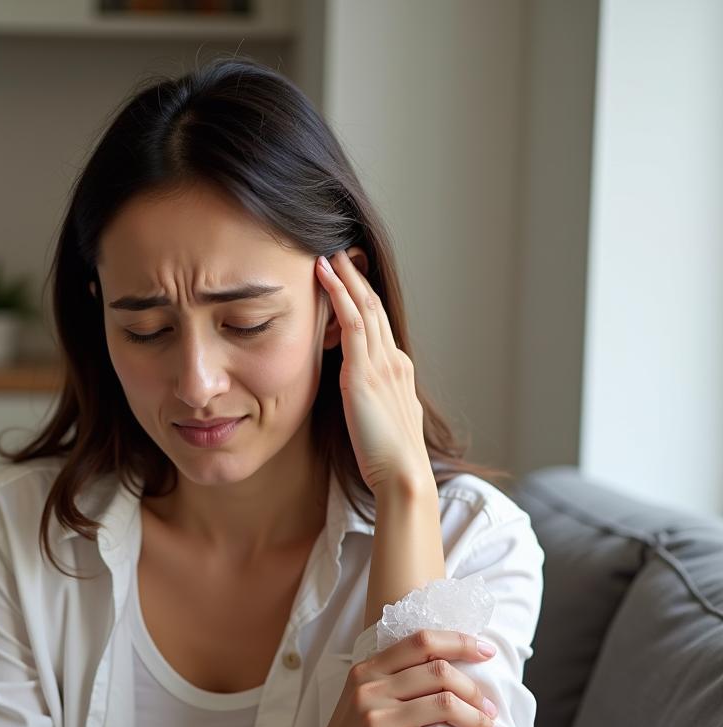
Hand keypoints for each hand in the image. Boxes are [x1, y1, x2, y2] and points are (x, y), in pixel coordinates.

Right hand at [290, 629, 504, 726]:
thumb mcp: (360, 701)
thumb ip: (392, 681)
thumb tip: (448, 667)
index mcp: (366, 671)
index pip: (421, 641)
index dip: (460, 642)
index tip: (486, 652)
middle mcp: (370, 691)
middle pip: (440, 671)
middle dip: (476, 689)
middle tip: (493, 708)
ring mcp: (377, 722)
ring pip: (447, 705)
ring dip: (481, 719)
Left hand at [315, 249, 430, 494]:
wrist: (403, 474)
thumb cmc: (389, 460)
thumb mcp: (383, 422)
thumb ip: (373, 402)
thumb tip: (360, 397)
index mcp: (399, 372)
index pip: (380, 327)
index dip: (365, 301)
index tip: (352, 281)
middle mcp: (393, 361)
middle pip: (375, 308)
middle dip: (357, 279)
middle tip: (341, 252)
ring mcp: (381, 363)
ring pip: (364, 307)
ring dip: (346, 277)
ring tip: (329, 254)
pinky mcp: (364, 372)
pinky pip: (351, 322)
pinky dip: (338, 293)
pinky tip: (324, 274)